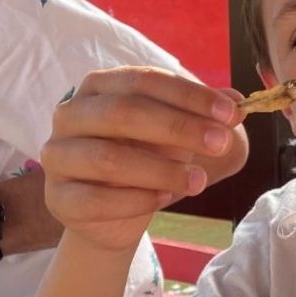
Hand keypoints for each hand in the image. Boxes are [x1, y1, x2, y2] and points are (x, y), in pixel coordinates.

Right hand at [41, 67, 246, 251]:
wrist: (110, 216)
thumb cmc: (144, 161)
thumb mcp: (176, 135)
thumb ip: (202, 117)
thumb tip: (238, 102)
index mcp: (99, 87)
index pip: (144, 80)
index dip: (189, 95)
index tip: (230, 113)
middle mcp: (70, 115)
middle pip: (124, 113)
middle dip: (178, 128)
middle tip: (220, 144)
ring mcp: (58, 156)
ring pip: (109, 158)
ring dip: (162, 170)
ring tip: (199, 181)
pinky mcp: (57, 198)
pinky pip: (96, 200)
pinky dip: (136, 201)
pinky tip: (164, 200)